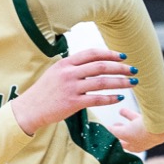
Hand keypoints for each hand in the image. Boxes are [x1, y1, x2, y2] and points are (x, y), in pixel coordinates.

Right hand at [12, 46, 136, 134]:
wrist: (29, 109)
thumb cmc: (44, 92)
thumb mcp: (55, 73)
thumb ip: (72, 67)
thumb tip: (91, 62)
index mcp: (66, 63)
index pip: (92, 54)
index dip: (110, 54)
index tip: (123, 56)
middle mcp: (69, 73)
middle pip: (101, 66)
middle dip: (120, 67)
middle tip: (133, 69)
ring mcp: (71, 88)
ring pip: (102, 82)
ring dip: (120, 82)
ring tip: (133, 83)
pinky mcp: (72, 103)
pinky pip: (96, 99)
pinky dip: (110, 98)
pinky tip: (120, 98)